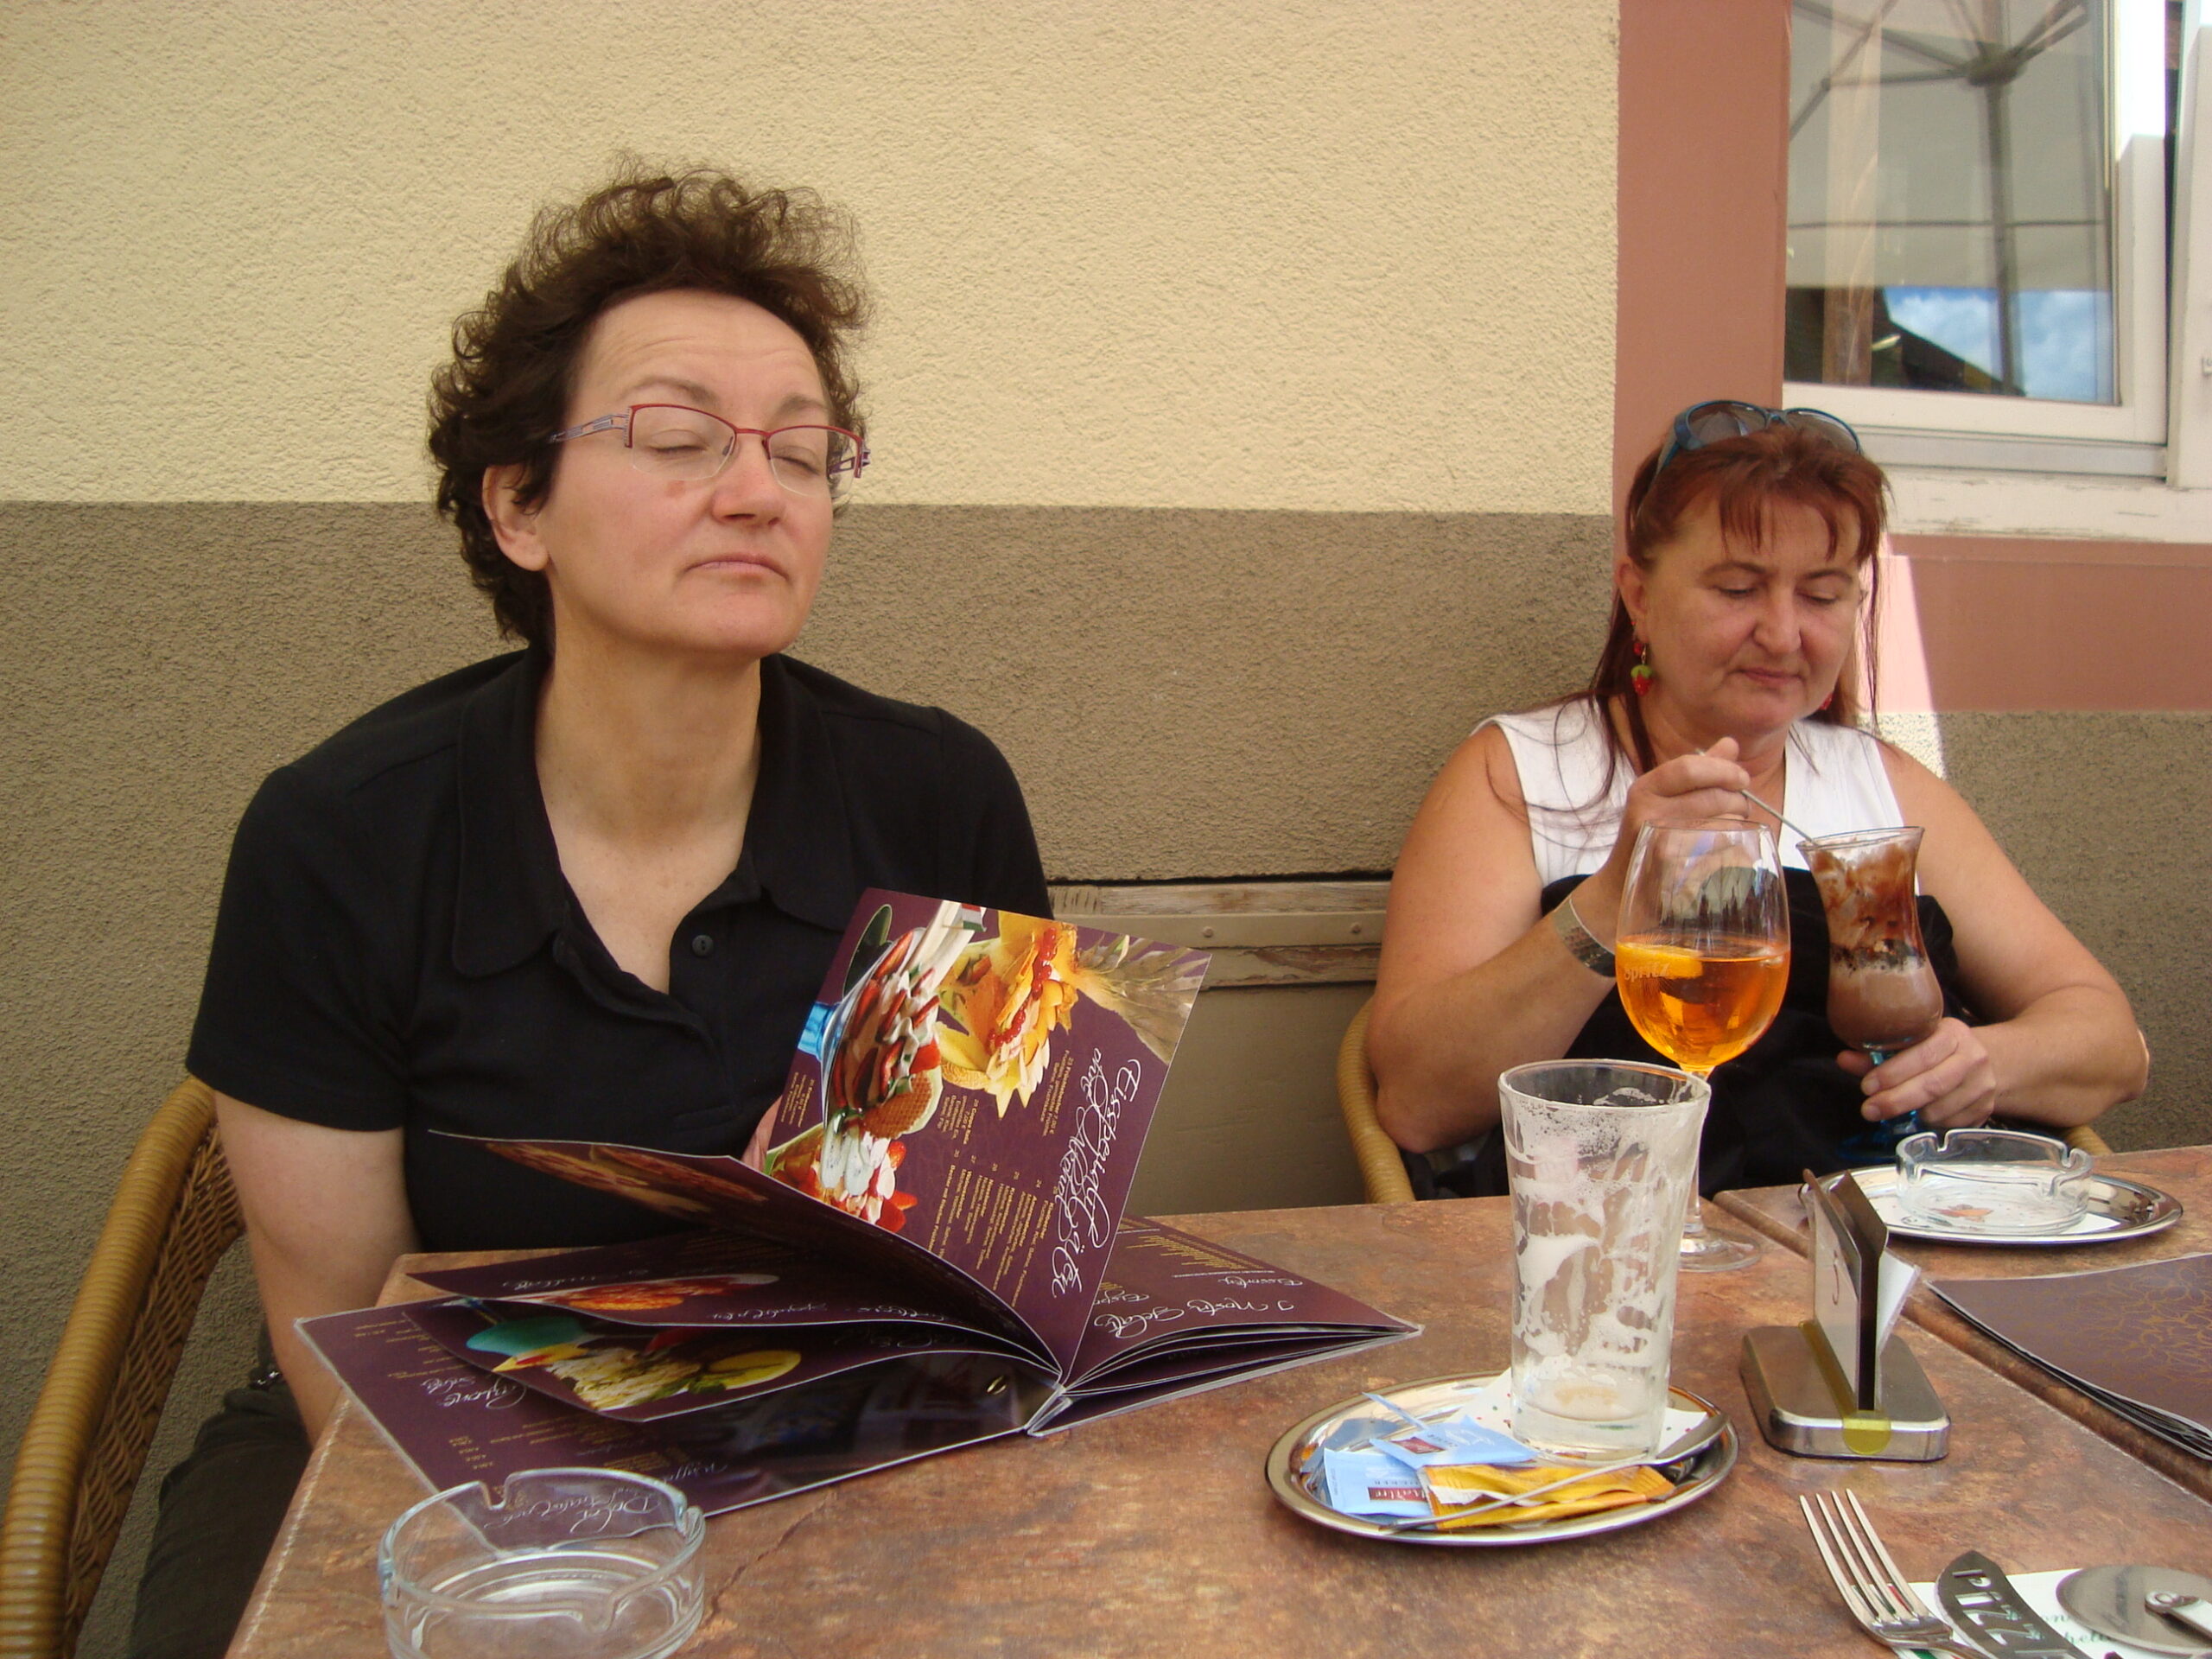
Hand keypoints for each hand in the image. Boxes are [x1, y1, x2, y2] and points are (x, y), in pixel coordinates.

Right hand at [1578, 739, 1761, 939]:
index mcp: (1645, 788)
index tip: (1742, 779)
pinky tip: (1721, 850)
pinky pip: (1716, 852)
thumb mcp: (1665, 799)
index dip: (1723, 769)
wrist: (1620, 888)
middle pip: (1710, 797)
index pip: (1689, 767)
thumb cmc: (1649, 838)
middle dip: (1737, 800)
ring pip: (1719, 824)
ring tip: (1732, 825)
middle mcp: (1646, 811)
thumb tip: (1731, 743)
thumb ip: (1699, 770)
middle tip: (1742, 806)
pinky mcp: (1671, 868)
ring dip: (1735, 824)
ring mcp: (1658, 841)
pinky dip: (1727, 850)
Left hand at [1838, 1018, 1997, 1128]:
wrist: (1979, 1061)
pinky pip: (1951, 1125)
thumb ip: (1876, 1053)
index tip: (1867, 1087)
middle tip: (1869, 1110)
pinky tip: (1917, 1119)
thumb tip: (1844, 1059)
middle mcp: (1973, 1057)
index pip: (1923, 1054)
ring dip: (1912, 1116)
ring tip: (1892, 1113)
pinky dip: (1929, 1126)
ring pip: (1941, 1109)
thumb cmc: (1933, 1052)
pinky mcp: (1986, 1109)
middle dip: (1896, 1100)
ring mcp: (1983, 1085)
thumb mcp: (1910, 1044)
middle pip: (1933, 1085)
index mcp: (1952, 1033)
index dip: (1892, 1073)